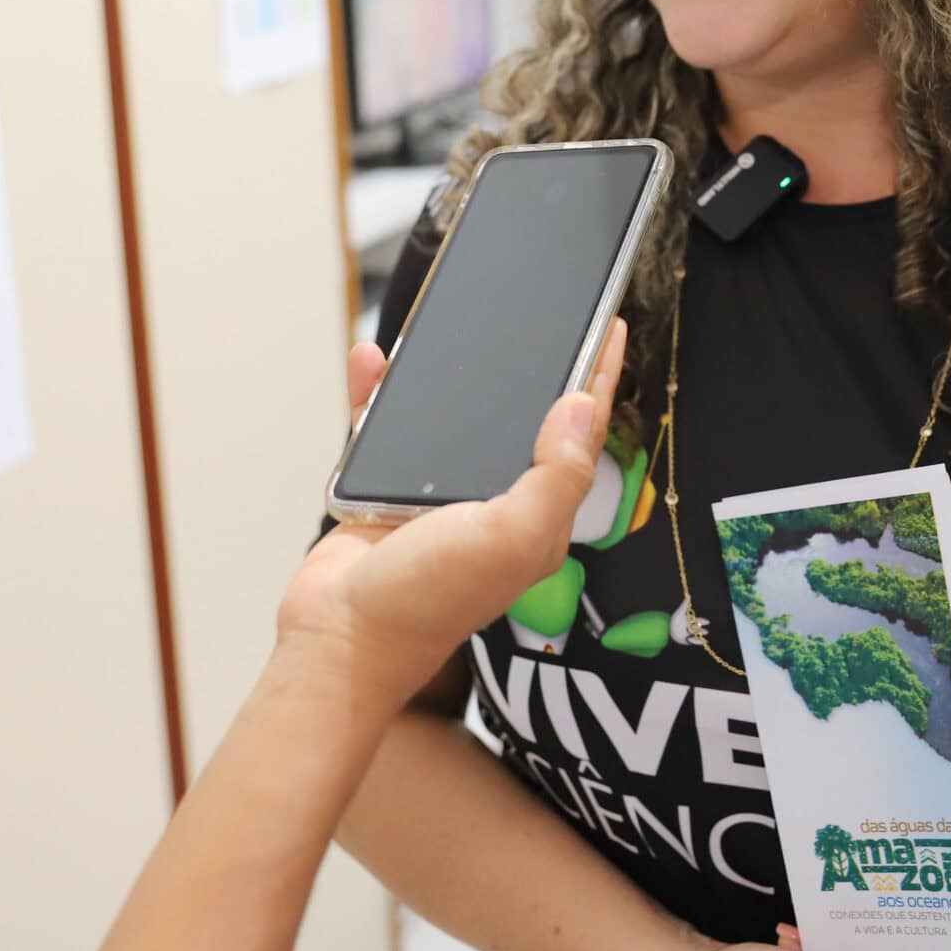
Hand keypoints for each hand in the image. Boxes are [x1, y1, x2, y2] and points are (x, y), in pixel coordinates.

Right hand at [275, 320, 628, 707]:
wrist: (339, 639)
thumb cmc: (428, 601)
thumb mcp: (511, 537)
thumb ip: (554, 475)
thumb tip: (582, 405)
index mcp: (536, 514)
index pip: (579, 433)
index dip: (598, 379)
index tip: (611, 326)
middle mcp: (492, 499)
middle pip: (520, 416)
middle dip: (531, 366)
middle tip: (542, 311)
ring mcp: (435, 491)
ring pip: (450, 415)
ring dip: (448, 372)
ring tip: (456, 321)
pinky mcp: (382, 486)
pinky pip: (382, 425)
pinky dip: (376, 392)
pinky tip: (373, 360)